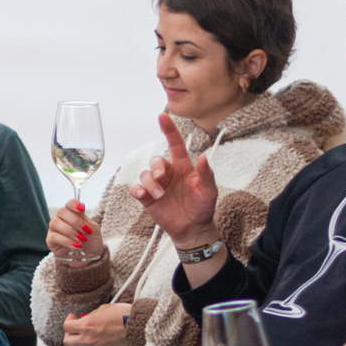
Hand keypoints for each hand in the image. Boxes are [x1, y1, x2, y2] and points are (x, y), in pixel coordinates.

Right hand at [47, 200, 102, 258]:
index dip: (74, 204)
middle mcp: (61, 219)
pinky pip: (54, 237)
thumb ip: (86, 220)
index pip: (69, 203)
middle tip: (85, 231)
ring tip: (81, 239)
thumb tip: (80, 212)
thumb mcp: (93, 230)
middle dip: (75, 221)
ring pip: (55, 223)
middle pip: (62, 211)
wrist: (88, 258)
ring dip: (70, 231)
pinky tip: (76, 245)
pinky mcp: (50, 241)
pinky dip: (66, 241)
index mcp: (72, 214)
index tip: (82, 209)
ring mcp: (54, 229)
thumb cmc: (90, 241)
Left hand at [62, 304, 131, 345]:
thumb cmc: (121, 315)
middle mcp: (87, 339)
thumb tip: (84, 319)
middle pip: (67, 341)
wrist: (135, 327)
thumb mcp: (102, 309)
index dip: (68, 320)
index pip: (66, 327)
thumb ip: (90, 316)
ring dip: (76, 343)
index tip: (73, 318)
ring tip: (83, 337)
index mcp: (86, 326)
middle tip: (74, 329)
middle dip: (69, 334)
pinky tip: (93, 341)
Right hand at [130, 114, 220, 246]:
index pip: (174, 144)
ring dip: (149, 183)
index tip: (162, 116)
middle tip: (161, 177)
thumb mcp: (209, 191)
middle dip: (156, 167)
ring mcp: (157, 185)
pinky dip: (137, 190)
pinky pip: (136, 188)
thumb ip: (206, 174)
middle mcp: (168, 173)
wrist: (192, 229)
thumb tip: (202, 157)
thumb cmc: (203, 207)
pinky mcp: (147, 198)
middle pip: (156, 161)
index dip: (169, 130)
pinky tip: (143, 194)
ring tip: (160, 195)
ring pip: (145, 174)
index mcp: (183, 167)